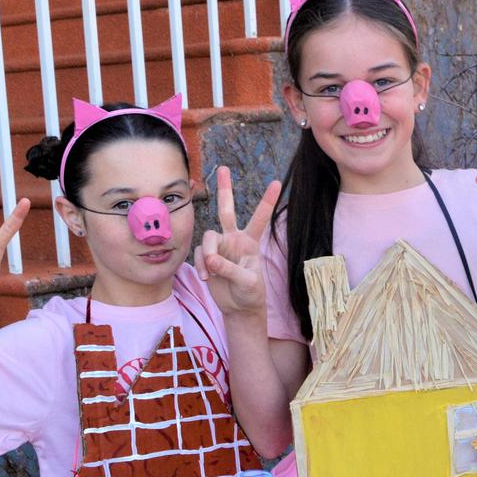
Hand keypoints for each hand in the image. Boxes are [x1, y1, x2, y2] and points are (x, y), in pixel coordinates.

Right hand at [195, 168, 280, 315]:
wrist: (239, 308)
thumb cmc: (250, 293)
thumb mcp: (247, 283)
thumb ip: (230, 269)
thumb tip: (210, 259)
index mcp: (251, 242)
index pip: (260, 218)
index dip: (266, 201)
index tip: (277, 182)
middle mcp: (234, 239)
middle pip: (227, 210)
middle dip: (224, 189)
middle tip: (223, 168)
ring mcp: (219, 247)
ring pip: (208, 236)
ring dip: (207, 253)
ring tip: (210, 271)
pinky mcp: (206, 258)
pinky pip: (199, 255)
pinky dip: (200, 265)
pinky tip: (207, 277)